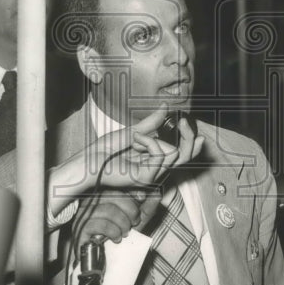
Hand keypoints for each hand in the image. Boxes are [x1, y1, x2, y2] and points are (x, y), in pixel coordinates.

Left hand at [47, 106, 202, 221]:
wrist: (88, 161)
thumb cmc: (104, 150)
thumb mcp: (132, 132)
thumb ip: (151, 124)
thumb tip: (166, 107)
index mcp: (152, 160)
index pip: (179, 154)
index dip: (191, 143)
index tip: (195, 128)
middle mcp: (155, 169)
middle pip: (184, 157)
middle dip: (189, 138)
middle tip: (184, 123)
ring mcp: (152, 174)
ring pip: (174, 152)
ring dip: (153, 138)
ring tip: (134, 139)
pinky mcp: (147, 177)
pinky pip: (160, 153)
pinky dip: (148, 141)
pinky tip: (134, 140)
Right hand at [72, 188, 162, 251]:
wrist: (104, 263)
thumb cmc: (117, 239)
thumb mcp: (135, 223)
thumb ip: (146, 208)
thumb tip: (157, 193)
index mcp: (101, 197)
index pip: (115, 186)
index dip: (131, 191)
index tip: (142, 198)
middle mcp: (89, 203)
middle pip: (111, 194)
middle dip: (129, 209)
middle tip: (135, 222)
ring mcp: (83, 215)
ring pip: (108, 210)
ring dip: (122, 223)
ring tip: (125, 232)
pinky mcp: (80, 229)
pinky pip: (101, 224)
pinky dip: (114, 232)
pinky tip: (116, 239)